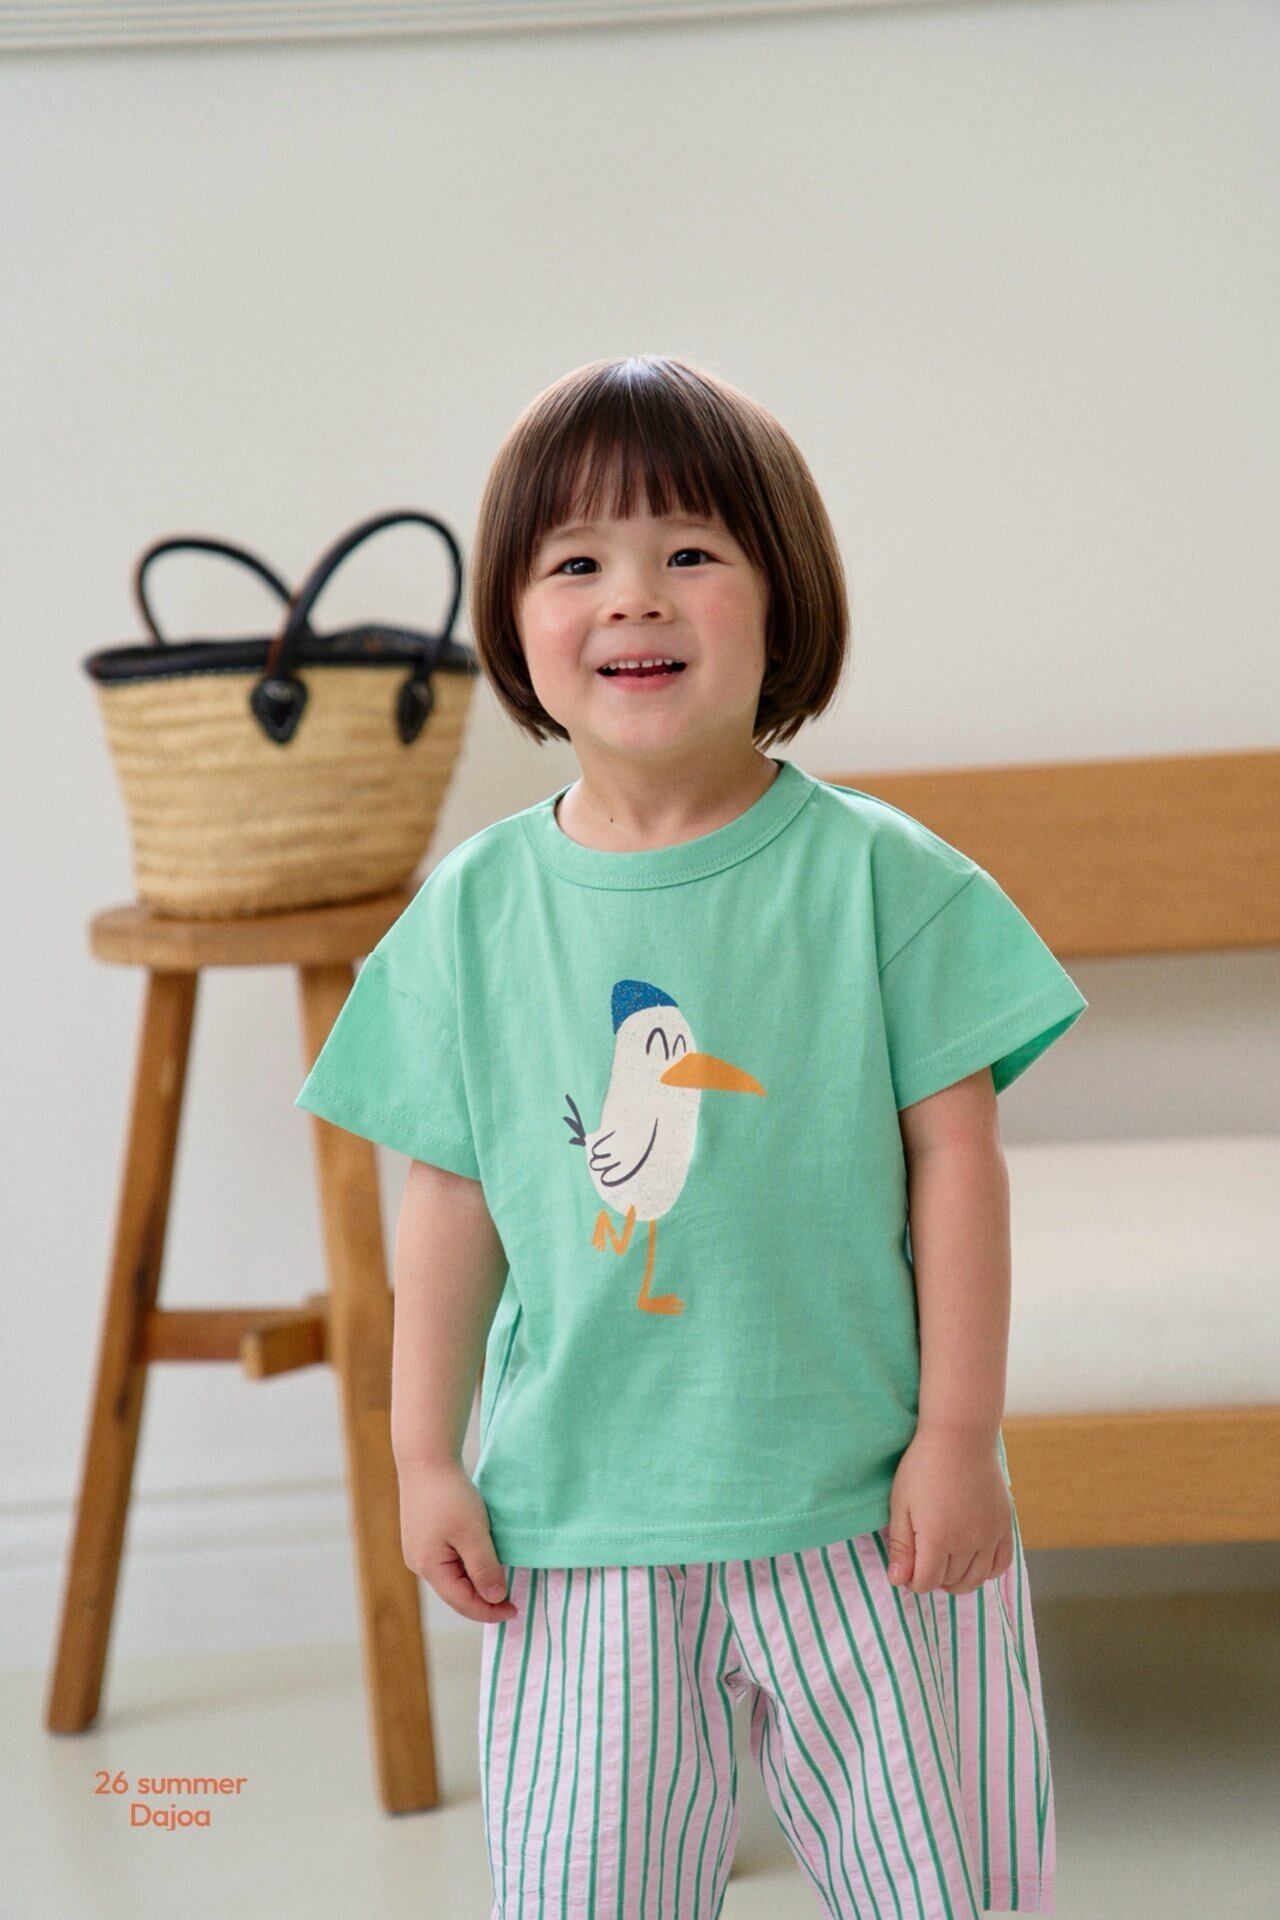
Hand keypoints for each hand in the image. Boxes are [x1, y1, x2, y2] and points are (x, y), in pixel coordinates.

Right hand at [396, 1457, 517, 1624]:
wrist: (426, 1458)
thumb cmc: (449, 1494)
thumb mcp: (473, 1533)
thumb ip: (484, 1568)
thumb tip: (494, 1599)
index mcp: (430, 1568)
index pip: (463, 1603)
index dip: (490, 1611)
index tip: (516, 1610)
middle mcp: (419, 1563)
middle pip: (456, 1593)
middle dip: (483, 1599)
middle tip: (512, 1599)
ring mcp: (418, 1550)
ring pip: (452, 1577)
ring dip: (476, 1581)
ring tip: (500, 1578)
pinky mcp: (422, 1536)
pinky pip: (448, 1561)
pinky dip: (467, 1565)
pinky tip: (482, 1557)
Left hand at [885, 1425, 1013, 1595]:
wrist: (960, 1437)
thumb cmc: (923, 1467)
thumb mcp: (901, 1504)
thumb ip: (901, 1546)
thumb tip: (898, 1581)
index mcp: (938, 1539)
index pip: (926, 1582)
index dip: (913, 1581)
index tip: (908, 1569)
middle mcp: (968, 1543)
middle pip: (950, 1581)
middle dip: (934, 1578)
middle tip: (924, 1562)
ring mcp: (990, 1535)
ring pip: (977, 1579)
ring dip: (959, 1580)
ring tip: (946, 1567)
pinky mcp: (1005, 1525)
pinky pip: (1001, 1564)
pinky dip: (988, 1571)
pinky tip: (974, 1562)